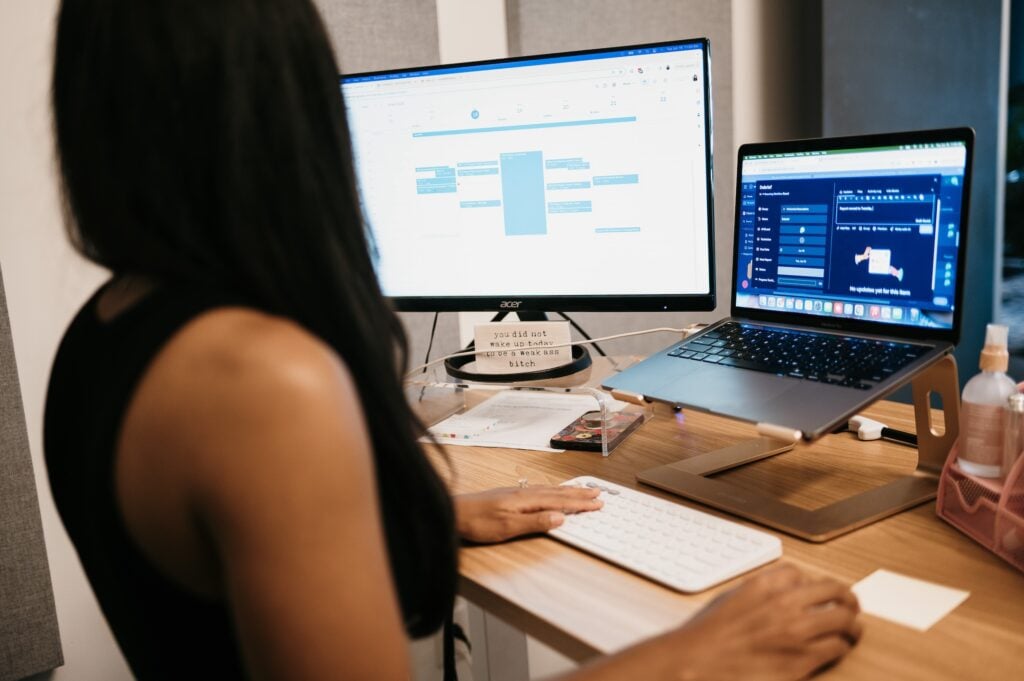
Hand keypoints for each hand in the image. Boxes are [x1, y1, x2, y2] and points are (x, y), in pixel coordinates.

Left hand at [453, 485, 602, 542]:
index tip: (597, 503)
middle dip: (578, 494)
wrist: (454, 513)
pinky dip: (552, 491)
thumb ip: (534, 522)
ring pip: (548, 490)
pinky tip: (550, 492)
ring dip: (567, 491)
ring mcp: (516, 494)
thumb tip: (560, 518)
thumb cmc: (477, 522)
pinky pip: (539, 491)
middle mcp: (524, 494)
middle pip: (557, 493)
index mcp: (526, 500)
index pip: (560, 501)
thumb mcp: (507, 527)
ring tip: (581, 489)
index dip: (580, 503)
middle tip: (597, 492)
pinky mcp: (509, 497)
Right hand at [662, 564, 861, 680]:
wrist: (697, 662)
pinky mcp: (801, 660)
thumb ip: (758, 591)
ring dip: (851, 623)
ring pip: (843, 619)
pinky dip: (841, 646)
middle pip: (833, 590)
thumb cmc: (707, 635)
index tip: (815, 592)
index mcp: (764, 584)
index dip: (810, 583)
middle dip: (846, 597)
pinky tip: (839, 648)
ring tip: (853, 628)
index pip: (802, 574)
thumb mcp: (730, 598)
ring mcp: (795, 632)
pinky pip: (836, 647)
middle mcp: (784, 604)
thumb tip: (779, 592)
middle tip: (851, 605)